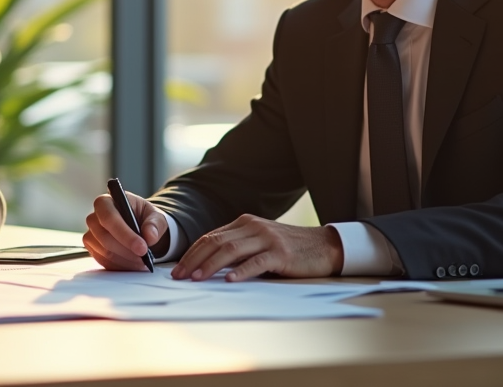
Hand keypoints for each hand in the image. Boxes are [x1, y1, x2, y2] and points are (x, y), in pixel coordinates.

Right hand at [82, 190, 167, 270]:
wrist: (139, 226)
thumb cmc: (143, 217)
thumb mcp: (155, 215)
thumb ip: (155, 224)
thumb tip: (150, 236)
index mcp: (106, 202)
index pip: (109, 218)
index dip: (125, 234)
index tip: (142, 247)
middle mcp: (94, 218)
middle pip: (104, 237)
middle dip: (127, 251)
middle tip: (145, 258)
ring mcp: (91, 235)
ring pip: (105, 252)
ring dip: (126, 260)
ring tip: (143, 261)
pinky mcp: (93, 250)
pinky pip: (104, 262)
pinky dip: (121, 266)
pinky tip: (133, 264)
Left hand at [172, 215, 343, 281]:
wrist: (324, 246)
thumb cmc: (289, 248)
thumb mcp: (259, 242)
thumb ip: (238, 248)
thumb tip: (208, 266)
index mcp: (244, 223)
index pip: (210, 237)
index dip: (192, 253)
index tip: (178, 269)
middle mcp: (252, 227)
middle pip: (216, 242)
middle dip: (194, 260)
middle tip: (180, 276)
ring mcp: (267, 238)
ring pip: (231, 250)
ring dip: (210, 265)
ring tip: (197, 278)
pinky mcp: (281, 253)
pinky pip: (256, 262)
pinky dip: (241, 271)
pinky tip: (229, 280)